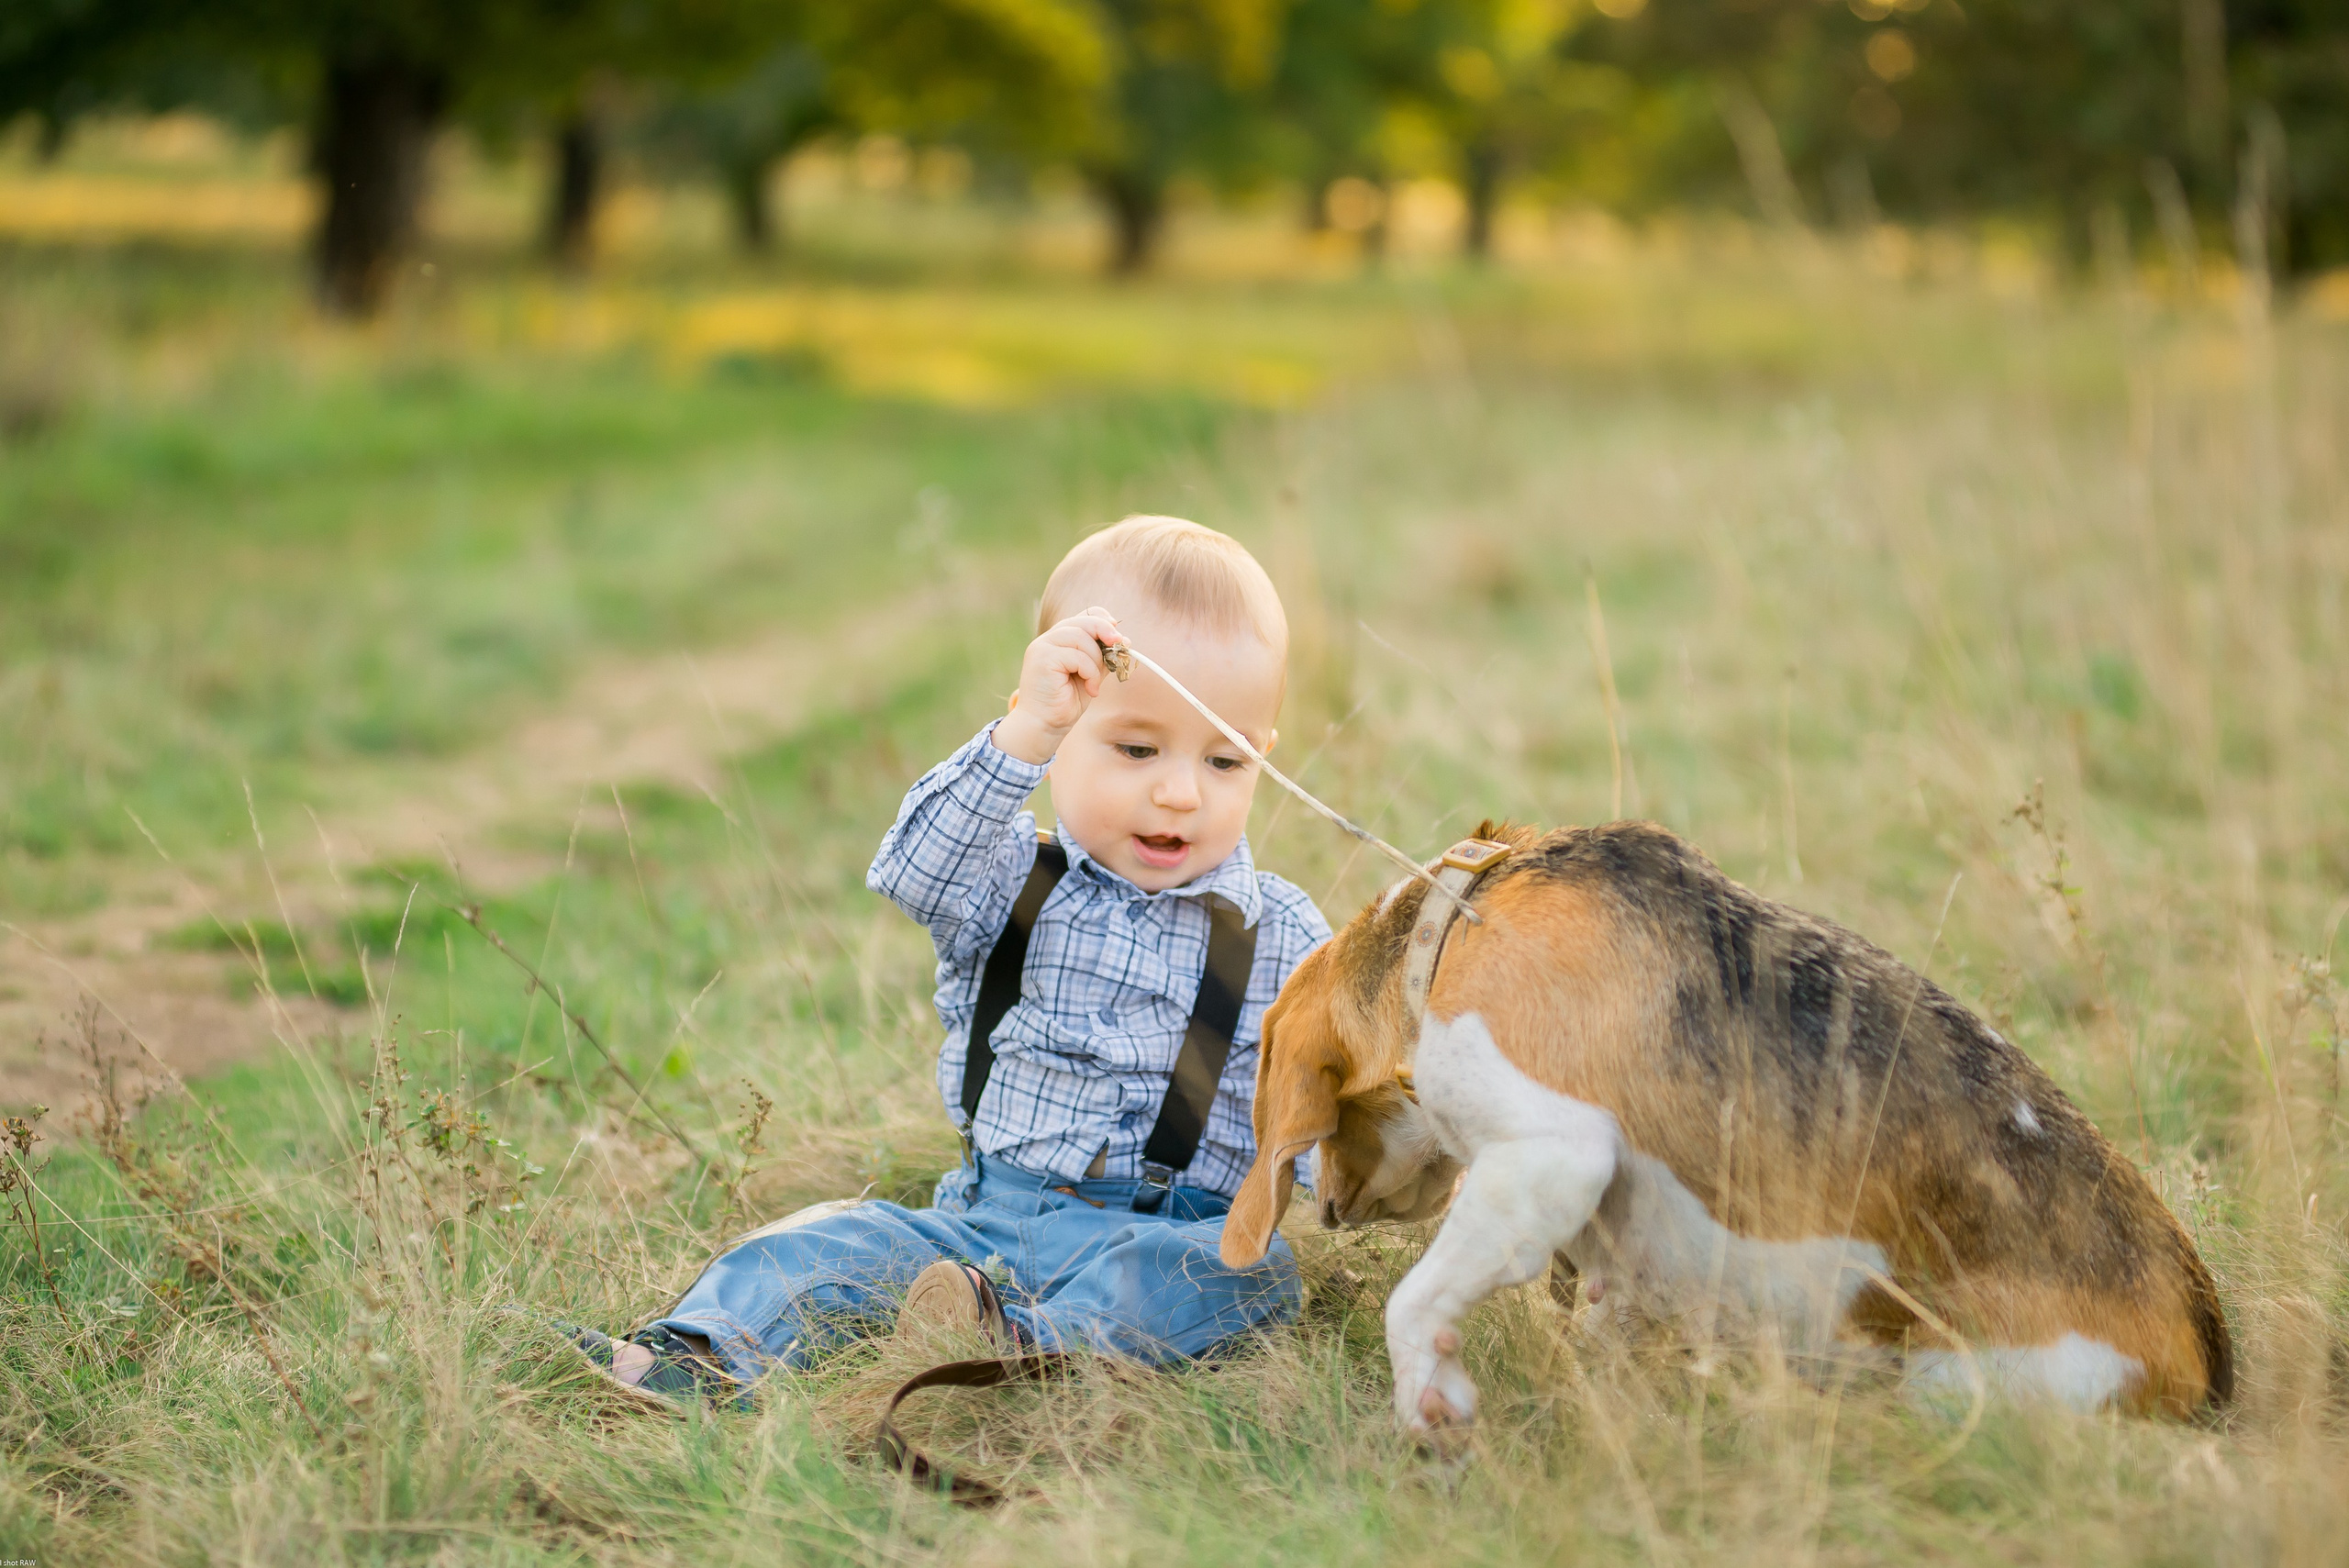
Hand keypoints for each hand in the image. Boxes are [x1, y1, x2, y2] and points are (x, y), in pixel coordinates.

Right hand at [992, 608, 1123, 763]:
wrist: (1044, 725)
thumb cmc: (1066, 702)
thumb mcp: (1091, 675)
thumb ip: (1103, 657)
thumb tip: (1124, 640)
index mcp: (1059, 640)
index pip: (1084, 615)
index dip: (1103, 620)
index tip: (1117, 635)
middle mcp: (1049, 639)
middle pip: (1083, 622)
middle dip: (1106, 632)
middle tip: (1121, 646)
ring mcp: (1042, 647)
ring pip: (1081, 637)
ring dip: (1096, 661)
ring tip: (1094, 683)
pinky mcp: (1042, 658)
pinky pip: (1076, 656)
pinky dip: (1090, 672)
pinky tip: (1090, 689)